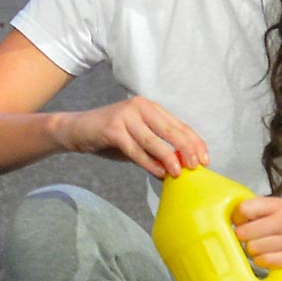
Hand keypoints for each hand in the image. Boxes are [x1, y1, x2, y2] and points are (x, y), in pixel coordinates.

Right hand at [56, 97, 208, 178]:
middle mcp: (140, 107)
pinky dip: (149, 163)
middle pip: (170, 130)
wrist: (76, 130)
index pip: (179, 124)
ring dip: (169, 158)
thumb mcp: (137, 139)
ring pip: (154, 141)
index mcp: (150, 107)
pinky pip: (136, 150)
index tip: (205, 157)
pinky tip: (159, 173)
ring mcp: (126, 116)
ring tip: (179, 172)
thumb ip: (156, 148)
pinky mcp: (113, 129)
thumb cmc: (109, 136)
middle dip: (186, 149)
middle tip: (197, 166)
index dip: (194, 141)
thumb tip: (179, 166)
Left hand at [233, 196, 281, 273]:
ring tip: (264, 250)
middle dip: (244, 239)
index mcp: (278, 205)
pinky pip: (266, 261)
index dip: (238, 219)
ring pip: (253, 248)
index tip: (241, 224)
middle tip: (252, 240)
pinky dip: (264, 263)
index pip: (244, 208)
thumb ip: (259, 213)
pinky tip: (272, 259)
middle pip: (245, 232)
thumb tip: (230, 218)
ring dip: (254, 252)